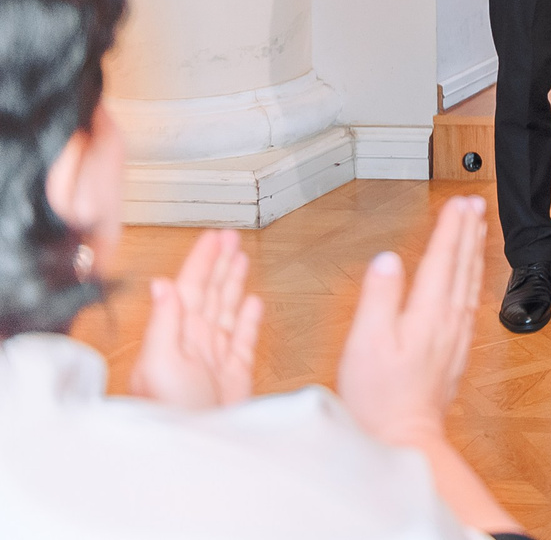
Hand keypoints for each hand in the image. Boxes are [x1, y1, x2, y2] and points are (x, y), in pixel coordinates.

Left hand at [130, 229, 262, 409]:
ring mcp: (216, 358)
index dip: (203, 260)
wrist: (196, 450)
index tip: (214, 236)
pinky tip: (253, 303)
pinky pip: (244, 339)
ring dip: (234, 283)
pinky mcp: (235, 374)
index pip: (191, 287)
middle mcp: (195, 343)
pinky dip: (249, 318)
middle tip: (230, 238)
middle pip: (211, 293)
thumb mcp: (160, 364)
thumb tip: (163, 284)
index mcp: (176, 335)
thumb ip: (164, 323)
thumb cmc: (170, 413)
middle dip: (220, 263)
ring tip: (241, 259)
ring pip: (227, 309)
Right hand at [335, 196, 486, 453]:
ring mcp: (456, 336)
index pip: (443, 260)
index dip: (451, 228)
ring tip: (477, 228)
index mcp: (428, 314)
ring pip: (470, 282)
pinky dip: (471, 279)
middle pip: (462, 266)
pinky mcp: (455, 351)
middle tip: (475, 204)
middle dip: (468, 232)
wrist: (405, 438)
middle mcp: (449, 321)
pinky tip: (469, 278)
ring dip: (474, 251)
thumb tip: (388, 259)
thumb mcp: (366, 344)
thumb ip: (379, 298)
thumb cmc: (379, 396)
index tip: (459, 202)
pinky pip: (469, 301)